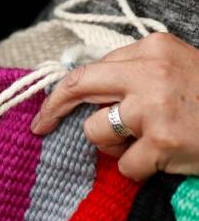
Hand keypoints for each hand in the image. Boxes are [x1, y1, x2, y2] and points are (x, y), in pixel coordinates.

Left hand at [32, 33, 198, 180]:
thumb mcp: (179, 68)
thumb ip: (136, 73)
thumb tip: (87, 92)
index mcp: (154, 48)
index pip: (90, 68)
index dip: (62, 92)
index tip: (46, 109)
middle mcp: (151, 72)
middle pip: (79, 88)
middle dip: (52, 110)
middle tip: (41, 127)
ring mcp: (155, 107)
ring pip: (96, 132)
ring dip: (112, 147)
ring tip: (143, 146)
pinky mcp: (163, 141)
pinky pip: (125, 166)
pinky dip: (138, 171)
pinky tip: (162, 161)